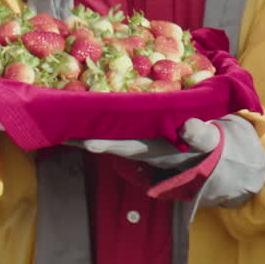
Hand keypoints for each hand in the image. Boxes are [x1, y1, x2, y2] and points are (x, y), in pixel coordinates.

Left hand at [72, 118, 221, 169]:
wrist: (204, 153)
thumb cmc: (204, 146)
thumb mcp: (208, 141)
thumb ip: (200, 135)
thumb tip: (188, 126)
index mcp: (153, 148)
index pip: (125, 146)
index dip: (107, 143)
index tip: (88, 141)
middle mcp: (137, 145)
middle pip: (105, 141)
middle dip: (81, 136)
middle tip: (57, 128)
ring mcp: (133, 139)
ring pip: (103, 133)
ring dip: (81, 128)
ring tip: (57, 119)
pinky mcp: (133, 131)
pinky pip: (109, 125)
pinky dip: (94, 119)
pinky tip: (78, 110)